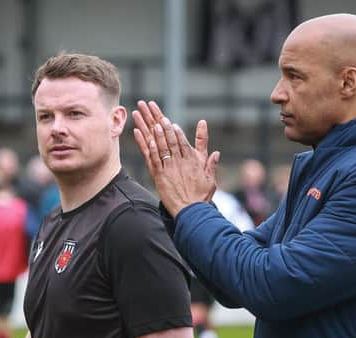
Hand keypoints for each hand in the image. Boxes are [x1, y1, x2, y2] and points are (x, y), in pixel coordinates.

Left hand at [133, 101, 219, 216]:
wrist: (191, 212)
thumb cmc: (201, 196)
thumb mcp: (210, 178)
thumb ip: (211, 163)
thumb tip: (216, 152)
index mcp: (191, 160)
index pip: (181, 140)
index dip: (173, 129)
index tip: (166, 119)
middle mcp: (179, 160)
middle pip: (168, 137)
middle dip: (158, 120)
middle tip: (149, 107)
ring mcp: (168, 167)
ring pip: (157, 143)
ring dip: (148, 127)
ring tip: (140, 114)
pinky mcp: (159, 175)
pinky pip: (151, 157)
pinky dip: (145, 144)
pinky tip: (139, 133)